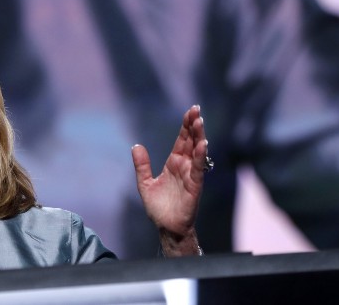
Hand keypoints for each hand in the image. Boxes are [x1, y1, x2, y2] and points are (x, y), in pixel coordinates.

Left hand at [131, 105, 208, 256]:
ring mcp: (190, 175)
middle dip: (194, 126)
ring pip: (197, 152)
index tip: (191, 111)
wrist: (166, 227)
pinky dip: (200, 157)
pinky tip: (202, 145)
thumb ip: (141, 166)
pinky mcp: (194, 186)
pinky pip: (198, 169)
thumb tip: (136, 145)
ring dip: (199, 137)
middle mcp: (184, 166)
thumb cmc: (159, 207)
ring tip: (199, 121)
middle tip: (197, 110)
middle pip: (191, 141)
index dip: (186, 126)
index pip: (182, 140)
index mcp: (173, 163)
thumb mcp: (145, 184)